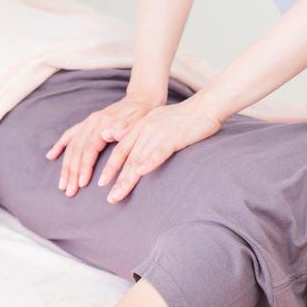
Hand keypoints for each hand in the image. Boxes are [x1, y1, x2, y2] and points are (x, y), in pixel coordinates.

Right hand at [45, 92, 163, 196]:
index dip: (85, 167)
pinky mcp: (87, 123)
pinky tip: (51, 156)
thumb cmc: (143, 114)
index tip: (82, 183)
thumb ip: (123, 128)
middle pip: (77, 150)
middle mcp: (93, 122)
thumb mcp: (139, 121)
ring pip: (72, 146)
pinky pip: (70, 135)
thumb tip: (106, 134)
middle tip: (69, 191)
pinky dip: (60, 145)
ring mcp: (88, 122)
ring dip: (65, 166)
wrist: (142, 99)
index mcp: (104, 123)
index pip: (90, 149)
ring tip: (62, 184)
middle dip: (72, 172)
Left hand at [98, 95, 221, 203]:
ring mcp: (158, 133)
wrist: (205, 107)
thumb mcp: (157, 122)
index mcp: (140, 127)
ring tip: (118, 195)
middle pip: (127, 158)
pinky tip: (141, 173)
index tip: (101, 183)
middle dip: (116, 179)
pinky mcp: (173, 137)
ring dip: (127, 179)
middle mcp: (145, 129)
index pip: (121, 150)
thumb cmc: (184, 118)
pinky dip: (149, 162)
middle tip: (109, 198)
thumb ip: (140, 132)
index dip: (110, 167)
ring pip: (139, 158)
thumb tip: (124, 142)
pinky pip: (159, 151)